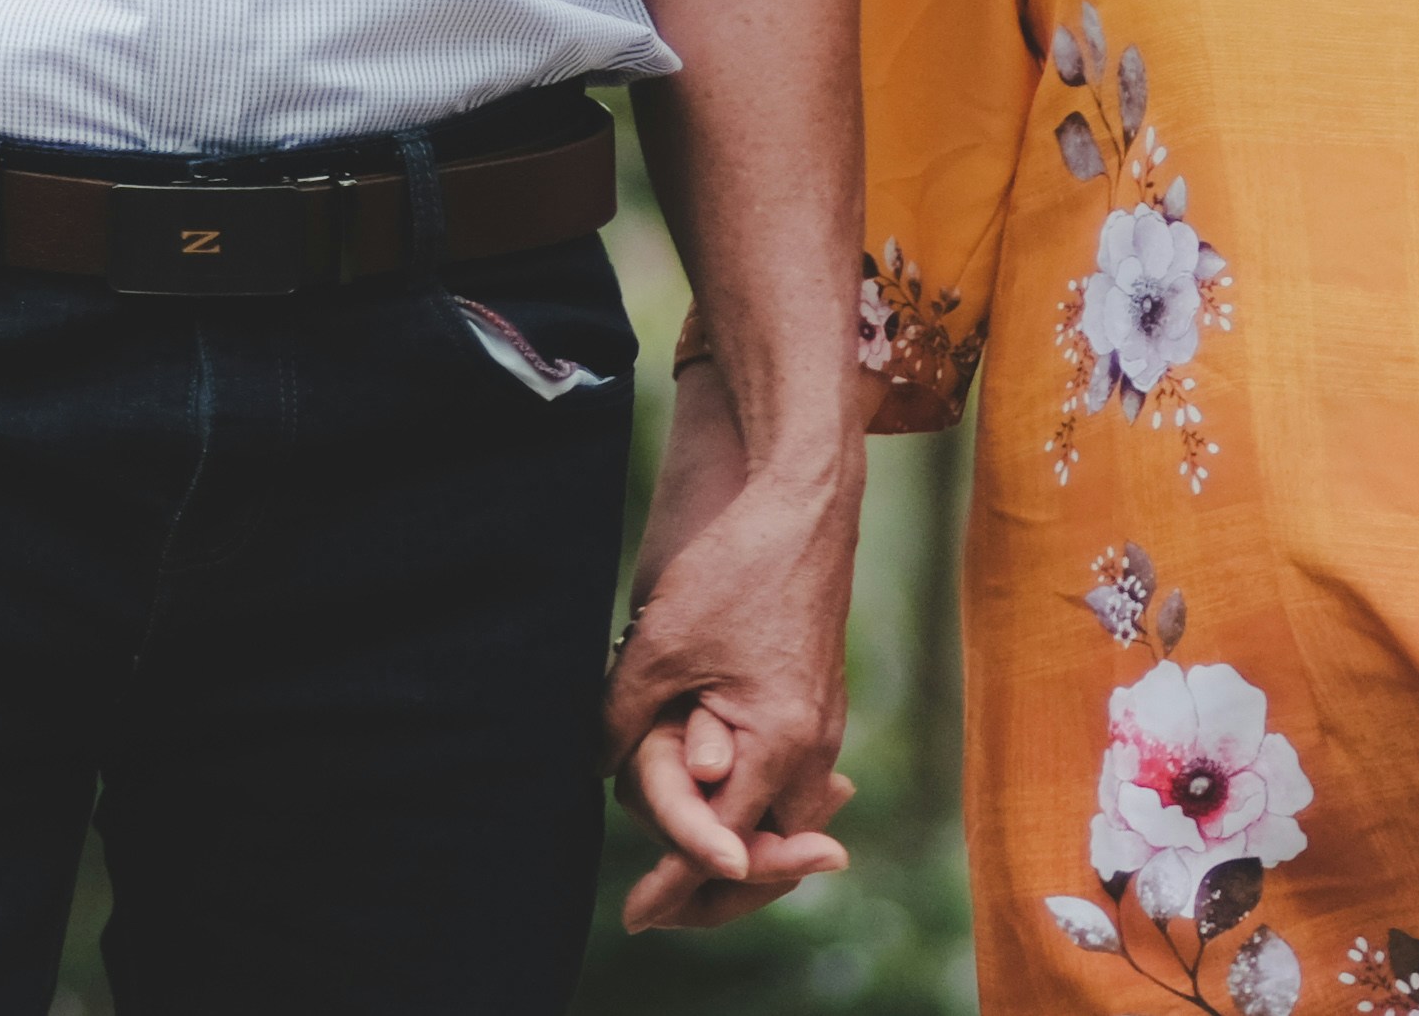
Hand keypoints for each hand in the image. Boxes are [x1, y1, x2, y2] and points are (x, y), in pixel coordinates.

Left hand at [600, 474, 859, 931]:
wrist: (803, 503)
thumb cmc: (735, 569)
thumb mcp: (659, 645)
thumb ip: (622, 717)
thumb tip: (594, 768)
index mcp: (779, 744)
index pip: (723, 846)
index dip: (675, 885)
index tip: (636, 915)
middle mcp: (813, 748)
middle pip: (772, 856)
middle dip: (718, 889)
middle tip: (661, 908)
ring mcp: (824, 727)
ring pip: (788, 822)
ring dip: (742, 847)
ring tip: (687, 866)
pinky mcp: (820, 704)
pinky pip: (795, 784)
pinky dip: (759, 807)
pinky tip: (726, 803)